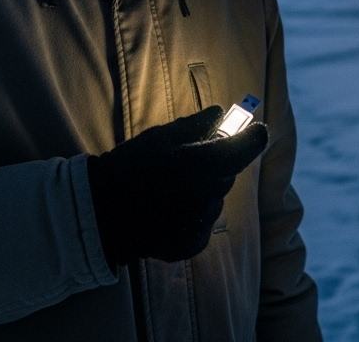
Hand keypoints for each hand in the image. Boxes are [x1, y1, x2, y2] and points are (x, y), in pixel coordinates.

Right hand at [86, 106, 268, 264]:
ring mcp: (202, 223)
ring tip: (170, 189)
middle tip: (188, 161)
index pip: (248, 148)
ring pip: (215, 199)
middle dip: (216, 165)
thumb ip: (196, 125)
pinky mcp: (194, 243)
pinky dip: (192, 215)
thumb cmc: (130, 167)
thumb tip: (220, 114)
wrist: (102, 214)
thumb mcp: (160, 137)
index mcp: (205, 165)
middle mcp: (209, 196)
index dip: (253, 137)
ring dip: (203, 191)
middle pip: (228, 175)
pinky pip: (203, 222)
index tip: (255, 131)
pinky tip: (167, 211)